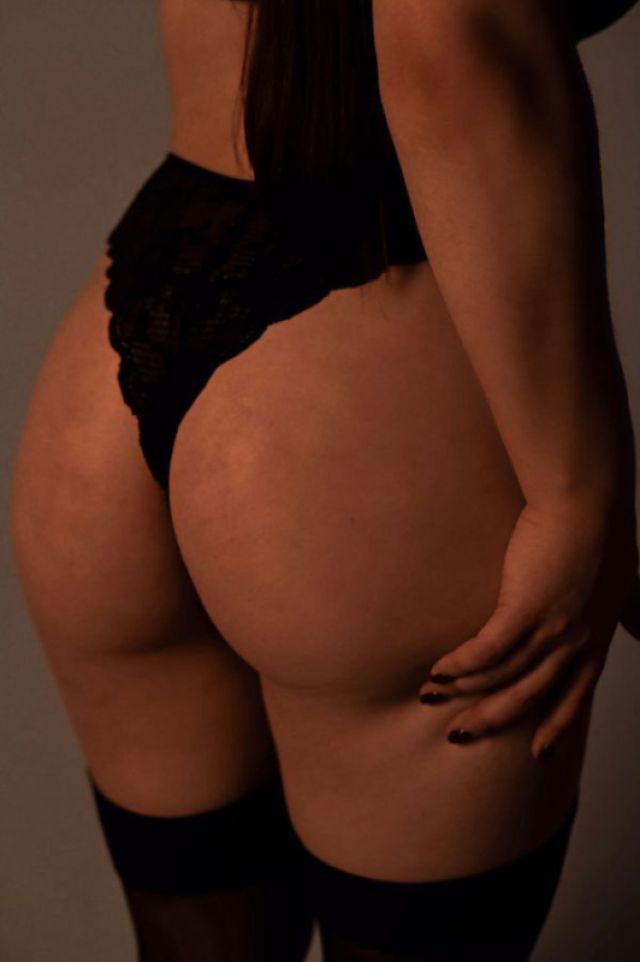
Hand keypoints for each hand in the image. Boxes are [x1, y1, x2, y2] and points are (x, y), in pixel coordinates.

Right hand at [418, 495, 639, 759]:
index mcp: (595, 640)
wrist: (588, 500)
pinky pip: (486, 651)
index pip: (575, 698)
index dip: (554, 728)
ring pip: (503, 678)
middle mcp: (575, 644)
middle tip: (460, 734)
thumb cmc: (605, 531)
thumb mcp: (626, 581)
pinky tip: (438, 670)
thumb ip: (629, 610)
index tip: (536, 755)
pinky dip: (460, 665)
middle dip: (491, 719)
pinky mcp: (524, 609)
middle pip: (530, 698)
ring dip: (464, 691)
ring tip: (433, 696)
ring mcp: (551, 629)